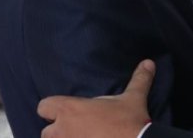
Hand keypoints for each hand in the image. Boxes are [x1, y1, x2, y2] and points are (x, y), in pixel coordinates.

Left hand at [38, 59, 154, 137]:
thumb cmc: (129, 122)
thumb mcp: (134, 98)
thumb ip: (138, 79)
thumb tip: (149, 62)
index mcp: (70, 109)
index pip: (43, 106)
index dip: (52, 109)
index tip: (66, 113)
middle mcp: (62, 130)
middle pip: (46, 133)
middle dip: (57, 133)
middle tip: (75, 133)